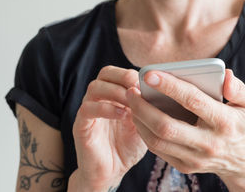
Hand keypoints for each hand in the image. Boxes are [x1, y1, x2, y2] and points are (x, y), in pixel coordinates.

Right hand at [72, 66, 146, 190]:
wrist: (112, 172)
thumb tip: (163, 91)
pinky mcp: (81, 126)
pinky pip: (87, 109)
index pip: (118, 72)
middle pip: (105, 73)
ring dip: (116, 91)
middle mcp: (99, 98)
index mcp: (113, 95)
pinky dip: (106, 108)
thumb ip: (148, 107)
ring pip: (95, 87)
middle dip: (123, 76)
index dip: (132, 73)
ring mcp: (88, 110)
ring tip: (132, 102)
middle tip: (138, 87)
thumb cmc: (129, 146)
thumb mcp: (143, 123)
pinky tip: (122, 115)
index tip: (148, 83)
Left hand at [127, 69, 244, 180]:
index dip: (170, 86)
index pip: (193, 101)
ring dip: (139, 119)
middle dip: (143, 107)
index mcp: (225, 122)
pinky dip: (145, 132)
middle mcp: (209, 143)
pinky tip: (140, 116)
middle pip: (167, 127)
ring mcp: (196, 159)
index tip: (150, 73)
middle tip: (131, 89)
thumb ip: (240, 88)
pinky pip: (158, 150)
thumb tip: (225, 76)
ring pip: (158, 141)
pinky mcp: (185, 166)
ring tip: (132, 100)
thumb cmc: (244, 123)